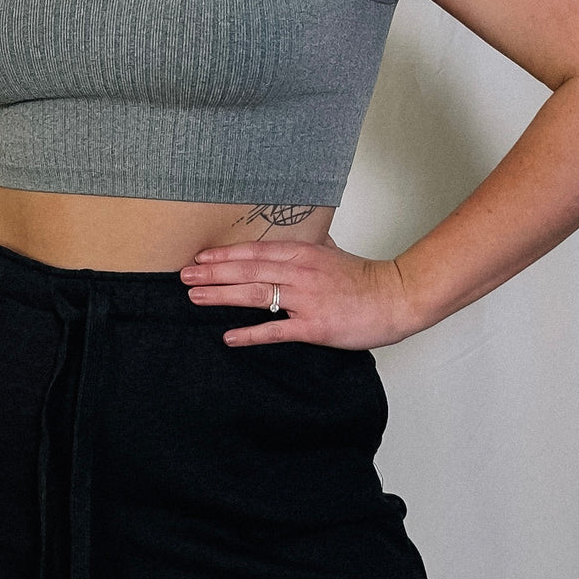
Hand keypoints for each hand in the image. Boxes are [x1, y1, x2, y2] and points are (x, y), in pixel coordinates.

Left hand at [180, 239, 420, 349]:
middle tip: (184, 275)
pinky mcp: (313, 326)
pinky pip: (275, 330)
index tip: (199, 256)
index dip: (223, 254)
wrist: (395, 297)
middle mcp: (298, 272)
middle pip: (246, 271)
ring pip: (254, 295)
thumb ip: (308, 246)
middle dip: (212, 272)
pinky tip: (229, 337)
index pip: (253, 251)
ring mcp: (304, 299)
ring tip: (195, 297)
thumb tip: (294, 241)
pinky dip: (250, 333)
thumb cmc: (363, 278)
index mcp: (301, 253)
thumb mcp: (331, 253)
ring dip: (221, 296)